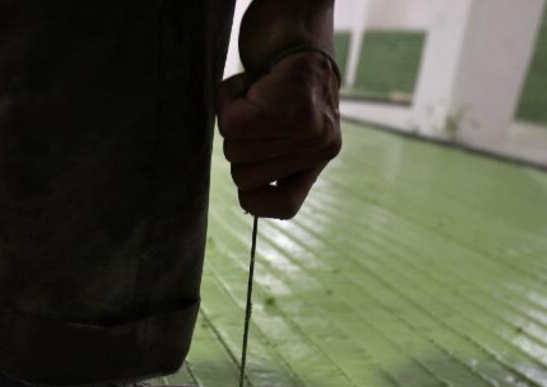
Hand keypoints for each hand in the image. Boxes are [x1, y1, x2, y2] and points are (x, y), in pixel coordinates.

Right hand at [216, 51, 340, 219]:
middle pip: (244, 177)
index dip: (256, 200)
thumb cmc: (282, 71)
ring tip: (254, 92)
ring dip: (232, 118)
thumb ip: (275, 157)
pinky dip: (225, 101)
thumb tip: (248, 195)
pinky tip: (245, 83)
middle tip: (256, 109)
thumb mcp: (286, 126)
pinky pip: (231, 126)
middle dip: (237, 143)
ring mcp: (308, 131)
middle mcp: (321, 148)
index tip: (246, 181)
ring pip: (235, 150)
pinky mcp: (288, 111)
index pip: (286, 206)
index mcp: (320, 155)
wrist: (296, 20)